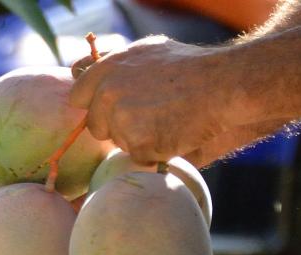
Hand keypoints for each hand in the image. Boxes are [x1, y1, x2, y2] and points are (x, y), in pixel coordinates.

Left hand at [68, 37, 258, 164]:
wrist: (222, 86)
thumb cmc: (189, 67)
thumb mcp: (146, 52)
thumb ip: (113, 66)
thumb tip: (78, 70)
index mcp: (107, 68)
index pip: (78, 97)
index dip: (95, 106)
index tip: (112, 109)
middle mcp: (107, 92)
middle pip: (96, 126)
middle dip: (116, 127)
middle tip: (149, 116)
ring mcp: (121, 119)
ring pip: (118, 143)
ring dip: (137, 139)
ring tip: (167, 120)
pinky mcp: (137, 143)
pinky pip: (137, 156)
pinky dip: (154, 152)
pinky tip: (173, 133)